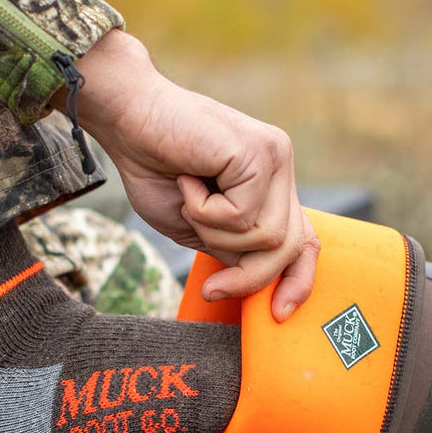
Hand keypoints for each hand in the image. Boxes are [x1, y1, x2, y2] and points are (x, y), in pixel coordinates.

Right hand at [60, 31, 319, 319]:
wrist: (127, 119)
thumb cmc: (154, 169)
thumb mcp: (198, 226)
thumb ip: (232, 249)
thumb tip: (260, 285)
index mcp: (270, 185)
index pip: (305, 240)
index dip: (300, 280)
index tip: (281, 314)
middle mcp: (280, 168)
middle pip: (288, 246)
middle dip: (249, 276)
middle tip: (213, 284)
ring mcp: (274, 157)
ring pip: (267, 236)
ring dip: (216, 234)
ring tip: (191, 199)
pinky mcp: (258, 152)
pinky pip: (241, 215)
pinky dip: (204, 211)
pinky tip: (188, 179)